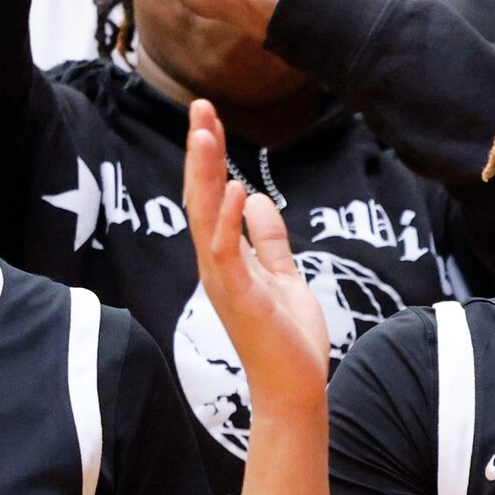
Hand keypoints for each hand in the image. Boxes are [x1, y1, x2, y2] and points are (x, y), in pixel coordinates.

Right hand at [185, 99, 329, 413]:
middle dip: (200, 153)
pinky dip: (228, 220)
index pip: (210, 197)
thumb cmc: (286, 337)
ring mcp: (224, 281)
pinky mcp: (240, 298)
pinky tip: (233, 189)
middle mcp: (216, 264)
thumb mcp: (282, 274)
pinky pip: (227, 253)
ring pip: (205, 219)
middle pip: (200, 198)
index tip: (209, 118)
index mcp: (226, 257)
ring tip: (205, 133)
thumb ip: (268, 239)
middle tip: (199, 107)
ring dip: (203, 175)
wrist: (295, 387)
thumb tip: (254, 198)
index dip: (209, 158)